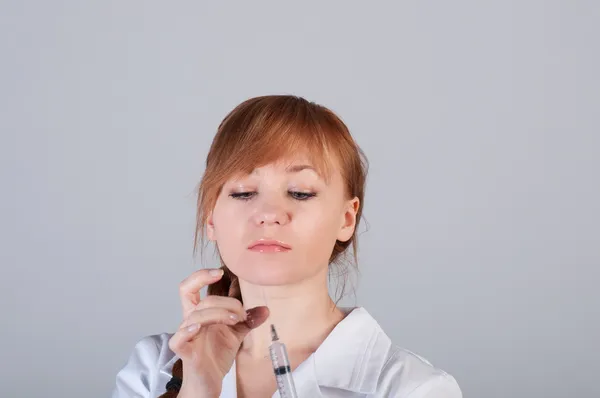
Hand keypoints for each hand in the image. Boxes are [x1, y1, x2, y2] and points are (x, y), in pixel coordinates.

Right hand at [168, 268, 268, 395]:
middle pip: (193, 296)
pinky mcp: (184, 352)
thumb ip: (248, 320)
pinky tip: (197, 328)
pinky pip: (177, 338)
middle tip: (240, 310)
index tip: (221, 272)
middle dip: (221, 299)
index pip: (191, 287)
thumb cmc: (216, 355)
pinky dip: (187, 331)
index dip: (201, 275)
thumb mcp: (236, 334)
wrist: (209, 382)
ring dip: (217, 313)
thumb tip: (265, 309)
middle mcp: (191, 321)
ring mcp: (186, 335)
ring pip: (193, 315)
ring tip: (235, 320)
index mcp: (200, 313)